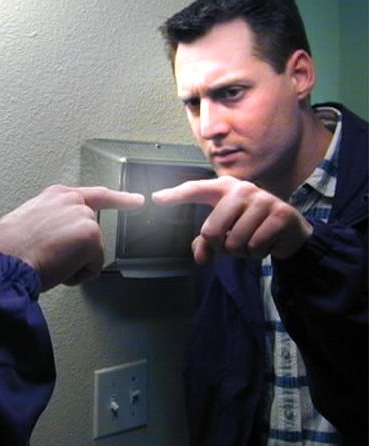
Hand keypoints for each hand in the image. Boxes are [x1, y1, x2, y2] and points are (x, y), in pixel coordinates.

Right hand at [0, 185, 143, 291]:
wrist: (3, 260)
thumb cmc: (6, 248)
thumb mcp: (28, 222)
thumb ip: (51, 222)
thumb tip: (55, 240)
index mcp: (56, 196)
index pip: (95, 195)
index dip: (119, 199)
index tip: (136, 200)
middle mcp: (72, 201)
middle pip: (91, 234)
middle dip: (78, 252)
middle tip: (49, 257)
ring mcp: (83, 217)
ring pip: (91, 253)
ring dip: (73, 264)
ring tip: (47, 260)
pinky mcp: (90, 236)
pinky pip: (92, 268)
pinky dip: (77, 275)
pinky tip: (57, 267)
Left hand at [151, 176, 312, 264]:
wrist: (289, 230)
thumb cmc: (249, 227)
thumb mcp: (225, 233)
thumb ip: (206, 244)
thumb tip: (200, 257)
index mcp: (224, 188)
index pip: (195, 189)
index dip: (175, 195)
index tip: (155, 198)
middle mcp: (242, 189)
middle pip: (211, 230)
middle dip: (219, 247)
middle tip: (232, 244)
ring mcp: (263, 200)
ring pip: (235, 242)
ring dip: (241, 252)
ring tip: (251, 242)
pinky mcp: (280, 214)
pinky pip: (255, 246)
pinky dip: (257, 253)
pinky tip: (266, 243)